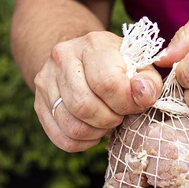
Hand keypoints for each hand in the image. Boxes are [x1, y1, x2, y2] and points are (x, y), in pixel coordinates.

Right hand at [34, 31, 162, 151]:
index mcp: (93, 44)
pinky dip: (83, 143)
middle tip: (120, 115)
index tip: (134, 105)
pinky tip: (93, 131)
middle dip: (110, 119)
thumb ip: (149, 82)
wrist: (84, 61)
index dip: (126, 103)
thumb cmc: (120, 68)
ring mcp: (45, 81)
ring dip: (97, 132)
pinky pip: (62, 139)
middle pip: (85, 106)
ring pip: (73, 126)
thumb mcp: (141, 67)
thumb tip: (143, 95)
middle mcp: (62, 57)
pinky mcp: (39, 104)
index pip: (107, 83)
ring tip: (107, 122)